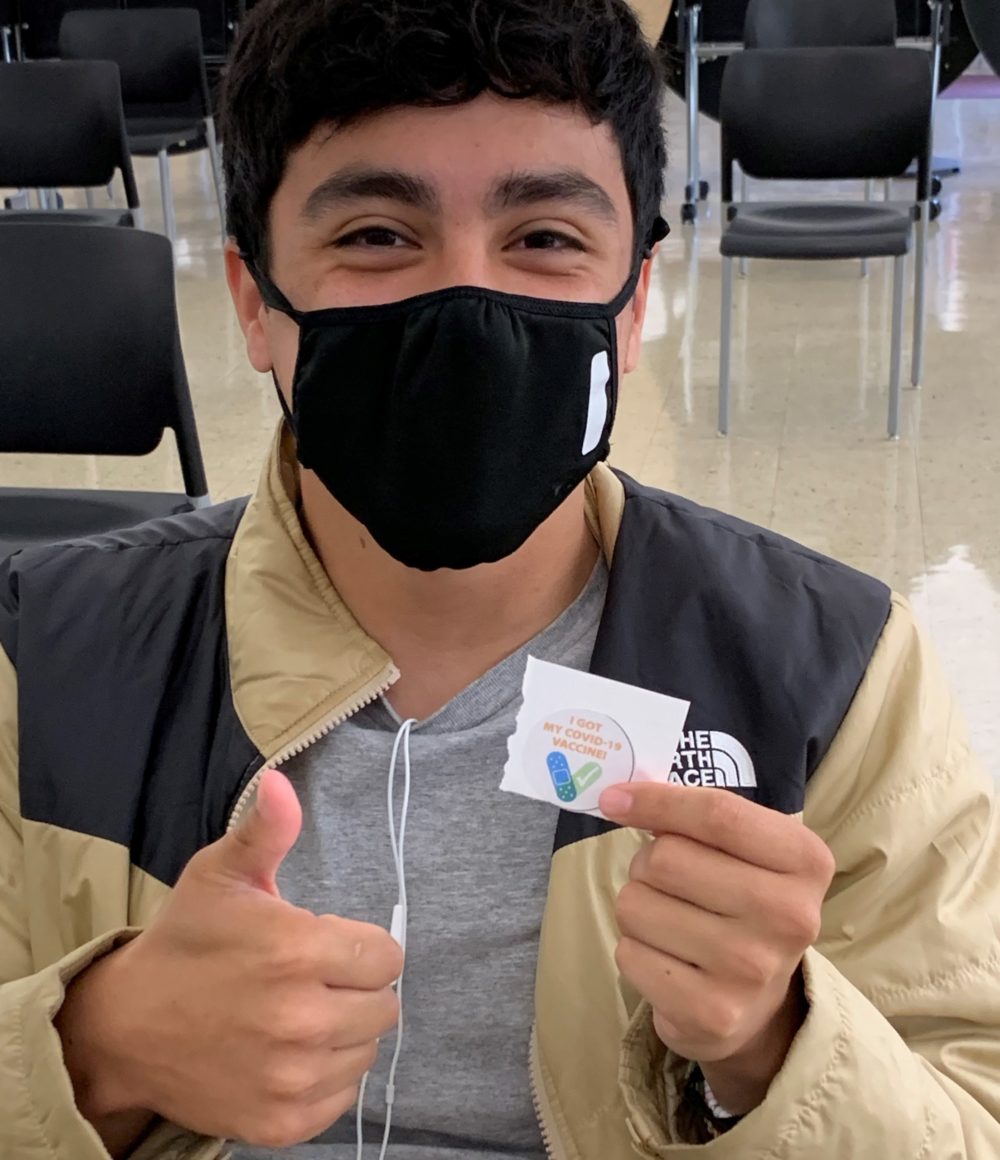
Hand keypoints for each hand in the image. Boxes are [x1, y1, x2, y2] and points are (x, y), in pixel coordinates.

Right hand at [57, 770, 401, 1150]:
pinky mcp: (280, 1121)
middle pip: (384, 1006)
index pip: (387, 957)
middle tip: (313, 981)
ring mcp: (292, 1077)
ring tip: (299, 1014)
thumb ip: (266, 830)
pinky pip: (342, 1098)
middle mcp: (302, 1019)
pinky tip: (291, 1053)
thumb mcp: (221, 874)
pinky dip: (326, 1077)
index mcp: (297, 952)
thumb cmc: (184, 941)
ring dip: (344, 1032)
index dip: (362, 948)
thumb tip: (280, 781)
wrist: (125, 1027)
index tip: (328, 945)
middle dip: (356, 988)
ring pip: (366, 1051)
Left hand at [599, 782, 834, 1114]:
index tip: (613, 798)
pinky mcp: (713, 1014)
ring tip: (671, 922)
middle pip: (667, 857)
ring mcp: (752, 970)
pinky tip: (668, 960)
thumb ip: (695, 815)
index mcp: (805, 861)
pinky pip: (628, 953)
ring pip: (637, 904)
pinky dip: (635, 949)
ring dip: (638, 906)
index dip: (656, 800)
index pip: (717, 814)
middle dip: (648, 862)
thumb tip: (618, 798)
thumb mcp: (745, 849)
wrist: (760, 1004)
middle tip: (667, 881)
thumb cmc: (742, 902)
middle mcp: (790, 917)